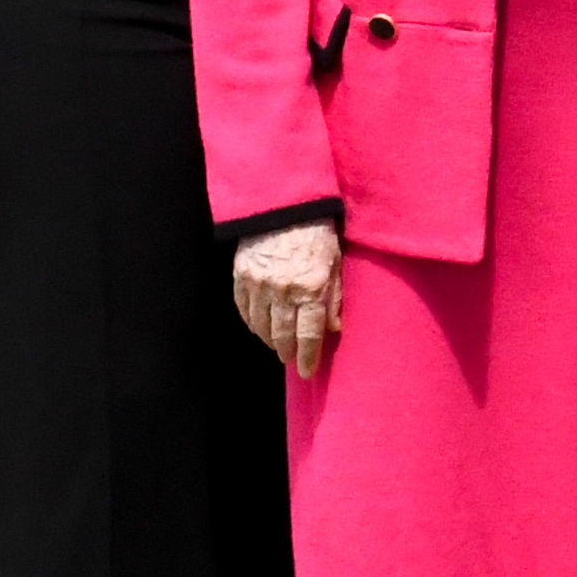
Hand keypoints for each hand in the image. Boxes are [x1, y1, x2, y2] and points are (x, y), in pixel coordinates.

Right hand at [234, 223, 343, 377]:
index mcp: (311, 287)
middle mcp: (283, 290)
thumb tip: (334, 329)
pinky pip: (244, 310)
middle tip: (291, 359)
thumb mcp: (335, 263)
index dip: (308, 356)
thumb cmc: (317, 232)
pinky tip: (260, 327)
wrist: (285, 204)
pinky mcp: (241, 276)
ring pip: (261, 326)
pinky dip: (252, 323)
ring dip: (270, 340)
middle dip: (287, 351)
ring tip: (277, 346)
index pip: (309, 333)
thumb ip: (334, 297)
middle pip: (282, 334)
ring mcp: (259, 284)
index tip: (307, 371)